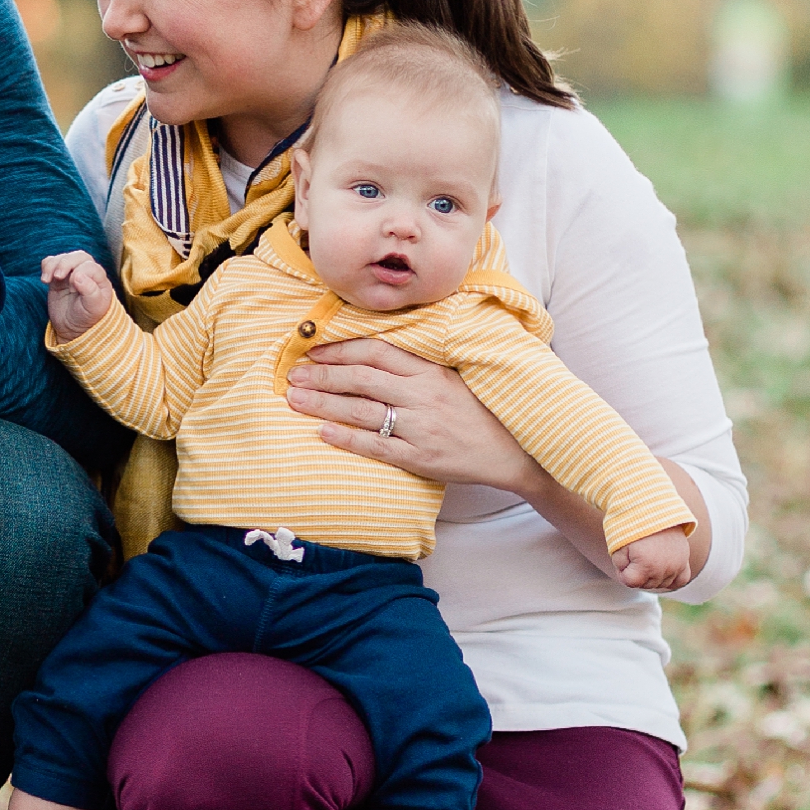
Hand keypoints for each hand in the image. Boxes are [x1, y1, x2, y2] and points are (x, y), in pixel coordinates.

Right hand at [43, 249, 115, 340]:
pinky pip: (51, 262)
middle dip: (65, 263)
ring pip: (63, 257)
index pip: (90, 266)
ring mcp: (71, 272)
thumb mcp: (93, 308)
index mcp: (99, 278)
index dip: (80, 272)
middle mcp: (87, 272)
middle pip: (78, 256)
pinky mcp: (58, 276)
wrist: (73, 329)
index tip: (73, 286)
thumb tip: (78, 275)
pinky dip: (46, 266)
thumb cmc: (88, 318)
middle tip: (57, 276)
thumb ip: (90, 291)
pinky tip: (45, 280)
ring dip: (53, 265)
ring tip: (46, 280)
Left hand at [284, 338, 536, 490]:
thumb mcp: (454, 377)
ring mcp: (421, 428)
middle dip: (321, 376)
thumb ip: (417, 365)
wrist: (517, 451)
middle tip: (291, 376)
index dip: (340, 350)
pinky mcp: (422, 458)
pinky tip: (322, 433)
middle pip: (361, 379)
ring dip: (324, 404)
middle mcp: (423, 395)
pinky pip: (377, 447)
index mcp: (430, 371)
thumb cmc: (481, 411)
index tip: (313, 352)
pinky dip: (347, 439)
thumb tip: (372, 352)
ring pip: (362, 411)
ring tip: (294, 400)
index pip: (375, 352)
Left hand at [617, 527, 692, 591]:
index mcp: (646, 565)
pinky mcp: (685, 559)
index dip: (622, 572)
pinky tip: (662, 571)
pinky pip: (681, 580)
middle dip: (636, 573)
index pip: (630, 582)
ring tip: (647, 557)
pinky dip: (671, 579)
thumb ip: (620, 565)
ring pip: (661, 584)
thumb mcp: (617, 544)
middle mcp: (664, 568)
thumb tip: (628, 575)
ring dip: (652, 576)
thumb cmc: (631, 522)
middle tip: (634, 554)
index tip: (622, 559)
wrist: (652, 504)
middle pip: (646, 585)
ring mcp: (677, 565)